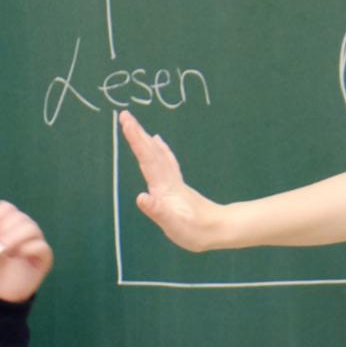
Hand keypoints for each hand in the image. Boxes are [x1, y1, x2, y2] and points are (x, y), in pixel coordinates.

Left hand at [0, 193, 53, 302]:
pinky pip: (40, 245)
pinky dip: (25, 249)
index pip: (6, 207)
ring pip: (31, 227)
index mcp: (9, 223)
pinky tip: (16, 257)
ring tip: (1, 252)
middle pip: (18, 216)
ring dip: (12, 238)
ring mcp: (36, 241)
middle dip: (2, 230)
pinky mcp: (45, 257)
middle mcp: (25, 228)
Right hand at [120, 110, 227, 251]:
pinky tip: (159, 144)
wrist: (221, 230)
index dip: (136, 140)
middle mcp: (169, 181)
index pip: (147, 159)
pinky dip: (160, 150)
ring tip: (136, 125)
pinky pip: (166, 162)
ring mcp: (174, 182)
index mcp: (164, 188)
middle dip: (137, 134)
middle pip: (151, 153)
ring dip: (146, 140)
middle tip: (124, 115)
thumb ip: (158, 211)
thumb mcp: (174, 226)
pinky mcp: (178, 186)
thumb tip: (140, 197)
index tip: (126, 122)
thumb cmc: (197, 231)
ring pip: (158, 155)